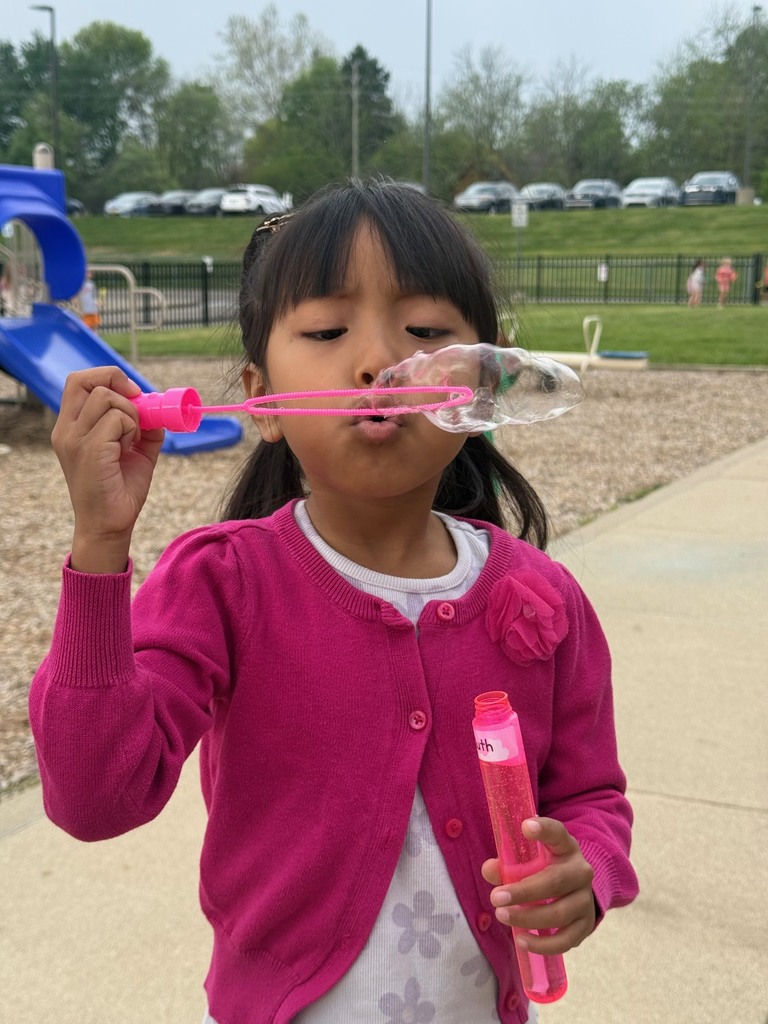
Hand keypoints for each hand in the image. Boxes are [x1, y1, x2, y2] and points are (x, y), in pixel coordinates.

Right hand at [51, 367, 164, 571]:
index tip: (133, 394)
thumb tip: (159, 409)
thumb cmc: (119, 490)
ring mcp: (75, 439)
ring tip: (132, 439)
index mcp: (70, 427)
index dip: (108, 378)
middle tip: (137, 406)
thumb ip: (144, 427)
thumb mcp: (135, 451)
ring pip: (106, 398)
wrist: (110, 525)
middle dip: (118, 383)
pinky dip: (132, 428)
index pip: (79, 381)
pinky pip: (117, 419)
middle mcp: (66, 430)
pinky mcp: (90, 450)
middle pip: (84, 380)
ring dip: (130, 413)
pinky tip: (129, 448)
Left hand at [481, 816, 595, 954]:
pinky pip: (566, 940)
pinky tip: (521, 940)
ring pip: (559, 913)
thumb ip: (508, 862)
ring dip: (528, 918)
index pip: (557, 834)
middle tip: (495, 897)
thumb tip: (490, 871)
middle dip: (523, 892)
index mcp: (566, 847)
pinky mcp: (586, 925)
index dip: (543, 829)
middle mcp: (581, 871)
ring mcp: (586, 900)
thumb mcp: (530, 858)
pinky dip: (543, 945)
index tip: (525, 826)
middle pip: (555, 882)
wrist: (576, 890)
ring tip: (502, 916)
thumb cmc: (546, 868)